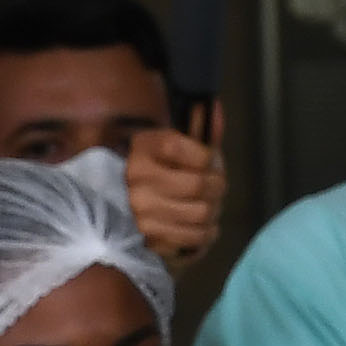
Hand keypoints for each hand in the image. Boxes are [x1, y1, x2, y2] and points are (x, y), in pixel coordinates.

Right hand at [124, 108, 225, 271]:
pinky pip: (198, 237)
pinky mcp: (151, 237)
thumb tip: (217, 109)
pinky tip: (197, 223)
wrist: (128, 208)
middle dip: (216, 187)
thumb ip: (202, 131)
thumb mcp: (179, 147)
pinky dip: (206, 232)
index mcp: (143, 147)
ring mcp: (142, 209)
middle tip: (212, 187)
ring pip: (203, 212)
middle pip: (202, 185)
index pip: (191, 151)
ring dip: (213, 211)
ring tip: (204, 206)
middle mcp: (137, 177)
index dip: (209, 159)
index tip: (206, 161)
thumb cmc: (163, 173)